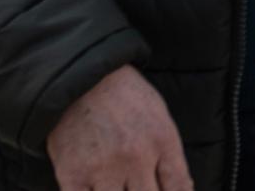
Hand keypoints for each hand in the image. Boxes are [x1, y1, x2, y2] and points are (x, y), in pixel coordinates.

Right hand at [46, 65, 192, 190]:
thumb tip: (182, 190)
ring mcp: (104, 168)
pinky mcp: (72, 175)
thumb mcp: (159, 117)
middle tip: (135, 187)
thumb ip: (170, 157)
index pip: (178, 188)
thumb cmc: (124, 96)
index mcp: (162, 141)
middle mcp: (137, 157)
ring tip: (117, 188)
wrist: (80, 75)